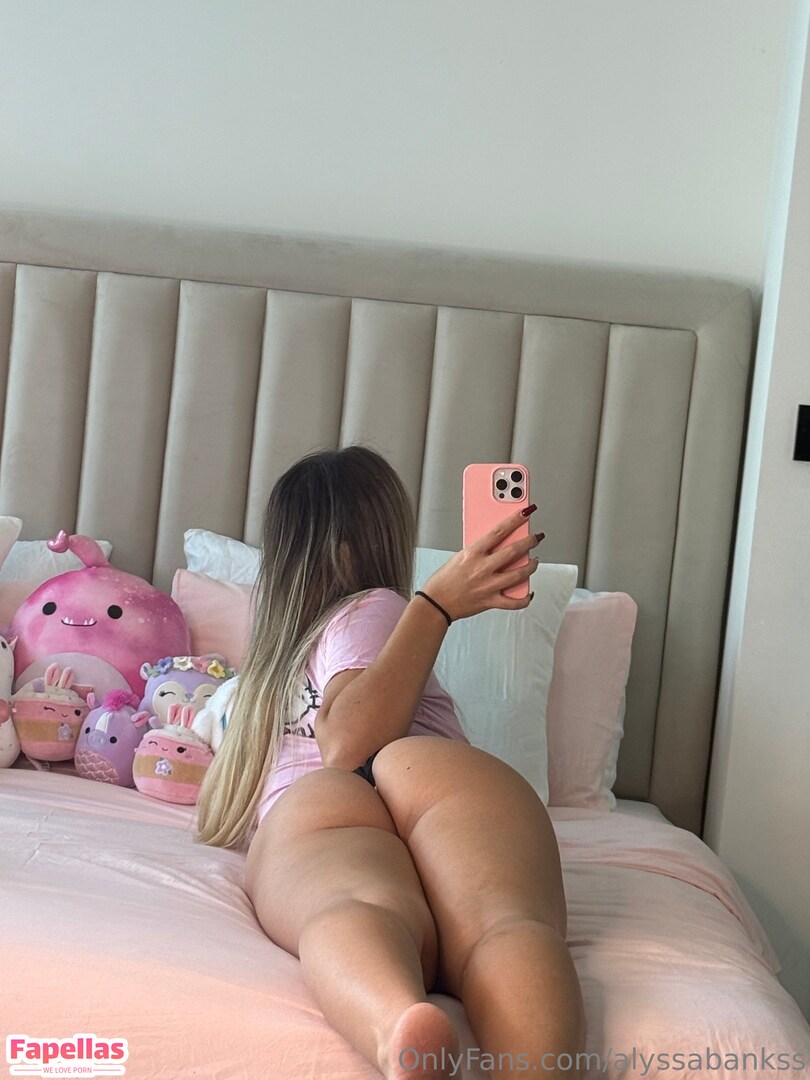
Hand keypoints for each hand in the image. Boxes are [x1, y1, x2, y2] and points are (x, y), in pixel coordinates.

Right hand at [421, 506, 542, 620]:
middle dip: (529, 541)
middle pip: (513, 551)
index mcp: (473, 553)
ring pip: (519, 574)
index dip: (515, 520)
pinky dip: (525, 598)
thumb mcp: (459, 558)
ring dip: (531, 566)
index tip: (525, 512)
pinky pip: (514, 602)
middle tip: (536, 537)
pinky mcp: (490, 601)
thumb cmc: (443, 581)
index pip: (499, 531)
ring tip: (535, 561)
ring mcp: (488, 585)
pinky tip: (529, 592)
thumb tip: (496, 547)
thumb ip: (479, 552)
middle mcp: (483, 568)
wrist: (435, 603)